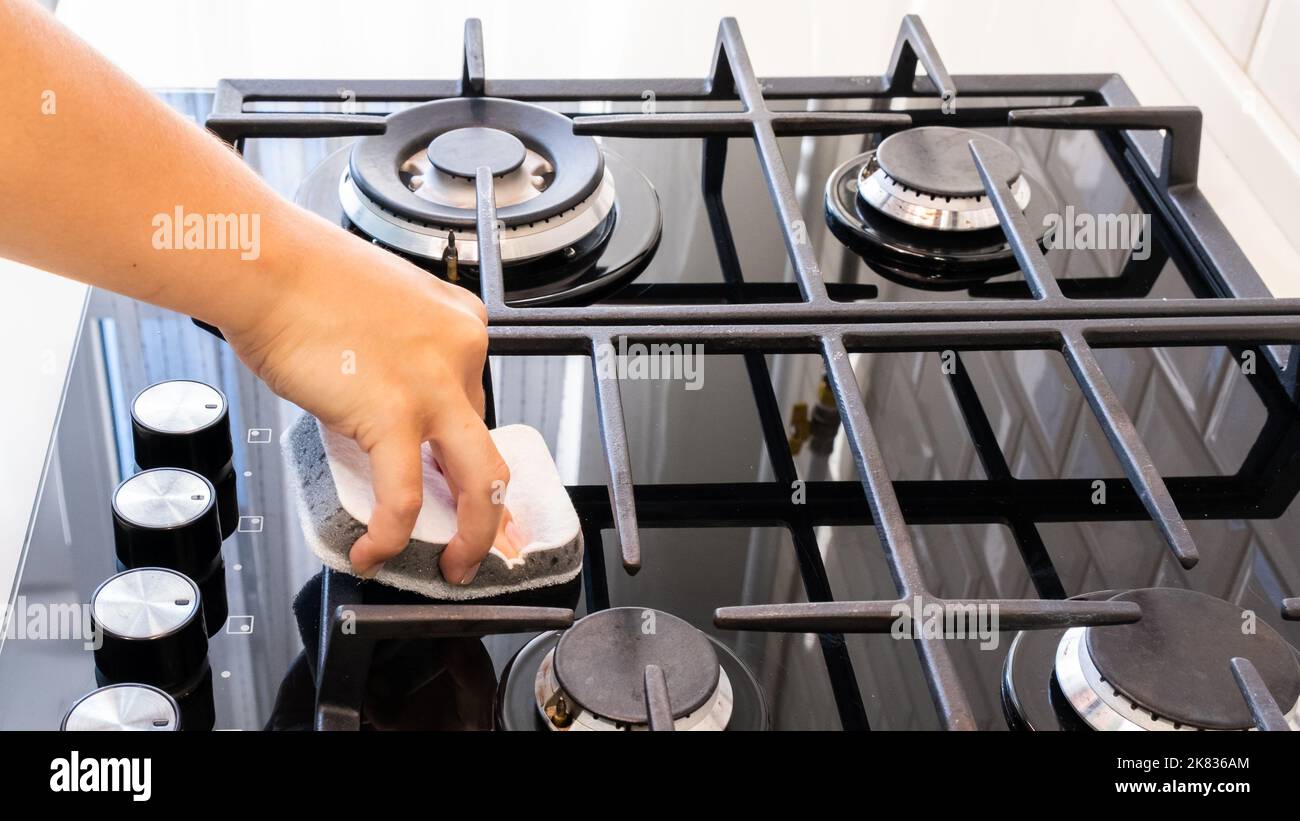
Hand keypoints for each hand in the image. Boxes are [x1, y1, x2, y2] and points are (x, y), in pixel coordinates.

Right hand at [222, 226, 513, 583]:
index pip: (474, 406)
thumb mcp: (376, 316)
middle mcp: (461, 352)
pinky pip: (403, 496)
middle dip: (490, 508)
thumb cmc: (299, 279)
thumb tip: (377, 415)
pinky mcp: (393, 412)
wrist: (264, 263)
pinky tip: (373, 552)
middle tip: (476, 542)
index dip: (459, 455)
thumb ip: (394, 364)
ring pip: (483, 482)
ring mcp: (434, 385)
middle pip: (491, 449)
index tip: (451, 485)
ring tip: (453, 566)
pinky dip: (391, 535)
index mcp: (460, 325)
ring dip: (474, 535)